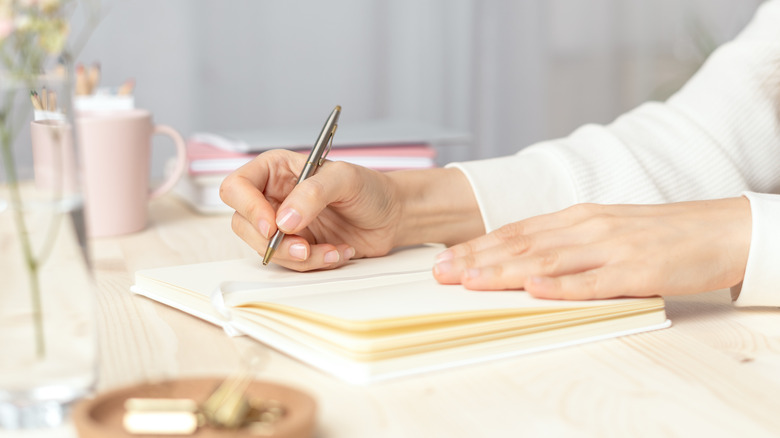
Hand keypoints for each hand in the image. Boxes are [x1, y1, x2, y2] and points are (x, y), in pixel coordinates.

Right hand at [220, 149, 402, 270]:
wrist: (392, 216)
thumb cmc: (369, 188)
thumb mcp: (345, 179)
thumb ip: (313, 193)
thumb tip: (284, 219)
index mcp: (275, 170)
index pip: (237, 187)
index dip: (248, 208)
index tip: (273, 225)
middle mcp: (272, 197)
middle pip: (243, 224)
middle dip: (273, 242)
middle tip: (304, 246)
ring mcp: (282, 225)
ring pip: (265, 250)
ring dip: (298, 257)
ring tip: (333, 250)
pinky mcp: (296, 247)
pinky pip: (289, 264)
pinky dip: (314, 264)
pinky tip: (338, 252)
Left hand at [432, 197, 751, 298]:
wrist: (719, 229)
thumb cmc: (659, 233)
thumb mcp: (604, 230)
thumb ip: (566, 241)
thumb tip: (525, 260)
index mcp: (577, 218)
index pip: (516, 232)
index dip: (478, 246)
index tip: (446, 259)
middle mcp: (586, 228)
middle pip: (521, 245)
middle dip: (476, 259)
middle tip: (440, 273)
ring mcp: (609, 249)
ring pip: (547, 261)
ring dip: (504, 272)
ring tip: (469, 281)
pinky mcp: (635, 272)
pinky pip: (592, 282)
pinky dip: (560, 287)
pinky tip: (533, 290)